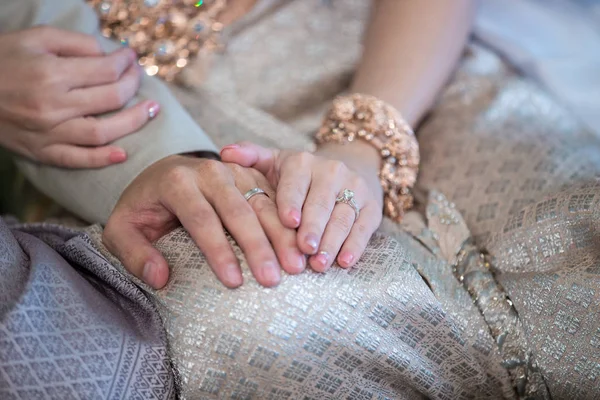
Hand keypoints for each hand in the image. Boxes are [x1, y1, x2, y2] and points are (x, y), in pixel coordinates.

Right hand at [0, 26, 158, 167]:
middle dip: (133, 84)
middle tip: (139, 76)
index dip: (126, 62)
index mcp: (52, 74)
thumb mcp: (35, 38)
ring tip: (152, 111)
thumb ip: (75, 43)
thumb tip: (110, 55)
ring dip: (133, 122)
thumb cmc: (2, 59)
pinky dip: (102, 159)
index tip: (132, 57)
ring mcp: (48, 133)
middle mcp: (53, 106)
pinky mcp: (41, 151)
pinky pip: (77, 160)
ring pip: (102, 132)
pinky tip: (123, 153)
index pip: (106, 70)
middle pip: (111, 99)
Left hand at [103, 155, 305, 288]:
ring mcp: (235, 171)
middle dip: (257, 246)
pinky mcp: (253, 176)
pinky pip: (275, 199)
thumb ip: (134, 254)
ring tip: (296, 266)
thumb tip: (160, 278)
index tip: (233, 281)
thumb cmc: (144, 207)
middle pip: (239, 210)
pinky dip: (289, 224)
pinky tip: (301, 248)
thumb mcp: (122, 230)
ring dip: (282, 235)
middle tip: (272, 279)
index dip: (218, 251)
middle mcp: (210, 171)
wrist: (163, 173)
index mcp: (177, 181)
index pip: (201, 219)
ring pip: (263, 203)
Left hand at [220, 141, 383, 270]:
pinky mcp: (372, 207)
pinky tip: (345, 262)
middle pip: (321, 203)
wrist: (350, 165)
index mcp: (303, 162)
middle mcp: (331, 172)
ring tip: (319, 263)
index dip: (292, 202)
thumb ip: (251, 157)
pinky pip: (363, 227)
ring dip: (332, 241)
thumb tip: (224, 152)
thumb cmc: (300, 174)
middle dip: (313, 227)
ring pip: (343, 217)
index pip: (296, 183)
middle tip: (303, 250)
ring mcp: (355, 188)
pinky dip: (355, 246)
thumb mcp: (275, 161)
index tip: (288, 221)